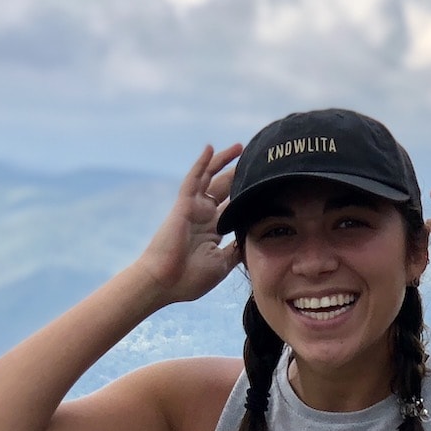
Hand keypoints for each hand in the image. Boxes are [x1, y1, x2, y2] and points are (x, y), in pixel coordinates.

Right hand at [135, 143, 243, 304]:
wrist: (164, 282)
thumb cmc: (189, 278)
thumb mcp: (222, 263)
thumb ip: (236, 248)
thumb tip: (253, 239)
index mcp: (212, 230)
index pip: (232, 207)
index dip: (246, 196)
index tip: (265, 187)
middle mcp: (203, 216)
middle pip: (224, 189)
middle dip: (238, 176)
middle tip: (256, 162)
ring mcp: (193, 209)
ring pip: (211, 178)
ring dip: (223, 162)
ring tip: (240, 148)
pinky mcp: (184, 205)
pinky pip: (193, 179)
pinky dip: (202, 163)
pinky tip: (211, 148)